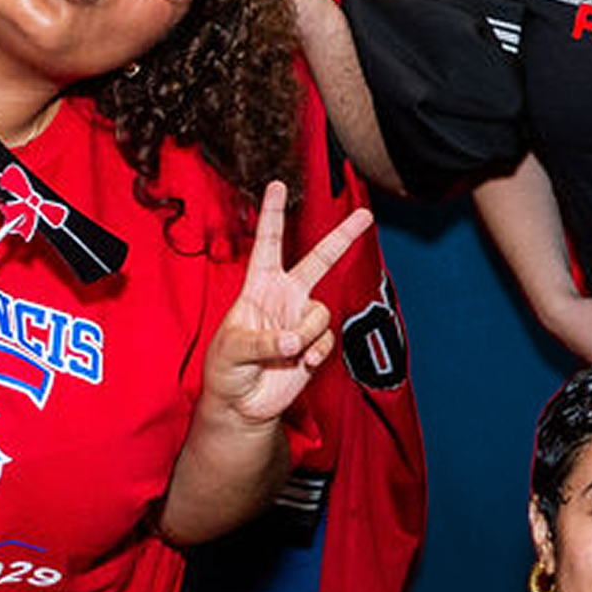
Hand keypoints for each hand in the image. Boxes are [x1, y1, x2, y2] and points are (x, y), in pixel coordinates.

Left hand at [202, 183, 373, 424]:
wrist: (242, 406)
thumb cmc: (225, 371)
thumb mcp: (231, 351)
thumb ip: (263, 340)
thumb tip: (295, 339)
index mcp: (258, 287)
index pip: (267, 244)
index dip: (272, 214)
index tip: (277, 184)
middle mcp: (285, 297)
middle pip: (319, 260)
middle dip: (343, 237)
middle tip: (365, 216)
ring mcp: (302, 321)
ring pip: (321, 313)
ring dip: (306, 334)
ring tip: (288, 352)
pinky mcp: (315, 345)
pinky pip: (328, 340)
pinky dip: (316, 353)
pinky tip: (301, 364)